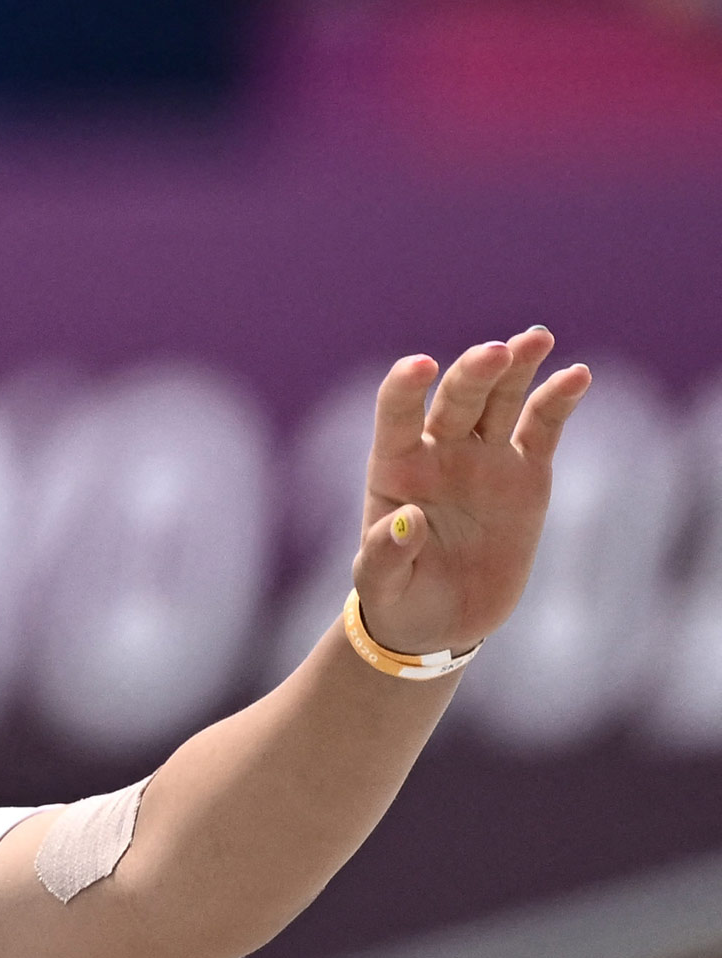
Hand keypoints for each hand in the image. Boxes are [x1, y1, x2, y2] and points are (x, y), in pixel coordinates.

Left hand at [354, 330, 593, 656]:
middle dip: (475, 373)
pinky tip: (576, 376)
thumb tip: (406, 519)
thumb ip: (385, 553)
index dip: (404, 387)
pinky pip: (542, 427)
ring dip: (517, 367)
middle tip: (496, 352)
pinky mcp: (525, 472)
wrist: (441, 619)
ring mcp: (485, 457)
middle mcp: (439, 450)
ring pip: (501, 399)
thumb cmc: (398, 595)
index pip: (396, 414)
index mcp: (395, 467)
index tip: (419, 365)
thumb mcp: (381, 583)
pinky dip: (558, 400)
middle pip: (457, 399)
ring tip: (535, 339)